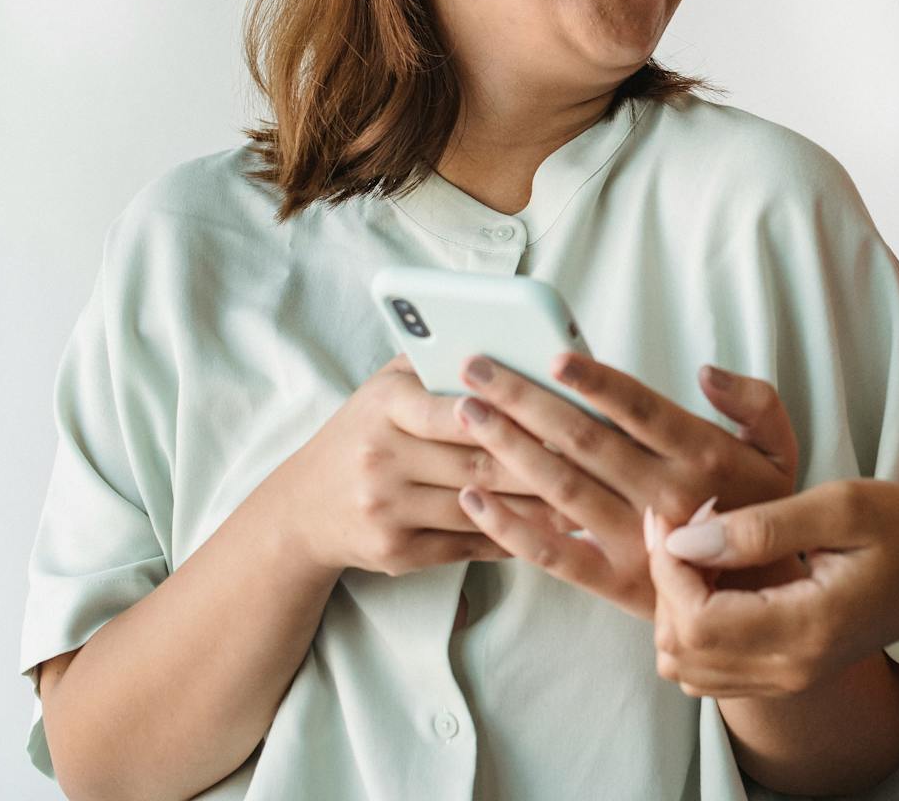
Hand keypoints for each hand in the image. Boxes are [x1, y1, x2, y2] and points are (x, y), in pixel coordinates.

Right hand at [261, 355, 573, 577]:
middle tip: (597, 460)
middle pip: (478, 463)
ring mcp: (387, 511)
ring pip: (481, 509)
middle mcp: (380, 459)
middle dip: (542, 462)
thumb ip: (438, 363)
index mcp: (384, 408)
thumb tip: (513, 345)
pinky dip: (515, 537)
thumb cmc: (365, 433)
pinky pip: (469, 545)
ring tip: (591, 496)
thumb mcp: (387, 388)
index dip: (512, 413)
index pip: (456, 409)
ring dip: (540, 506)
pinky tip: (554, 529)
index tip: (564, 411)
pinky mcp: (396, 553)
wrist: (301, 509)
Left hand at [452, 353, 798, 618]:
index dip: (593, 381)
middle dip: (524, 399)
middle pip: (583, 440)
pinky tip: (471, 497)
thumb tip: (706, 372)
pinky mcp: (614, 582)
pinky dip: (507, 527)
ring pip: (560, 488)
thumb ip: (755, 402)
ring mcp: (637, 542)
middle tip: (477, 368)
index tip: (550, 356)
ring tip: (465, 414)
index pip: (638, 408)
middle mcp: (666, 496)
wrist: (765, 604)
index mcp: (704, 456)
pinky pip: (552, 554)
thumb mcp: (781, 450)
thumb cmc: (764, 514)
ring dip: (507, 447)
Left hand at [644, 479, 898, 697]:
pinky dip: (691, 626)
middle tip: (686, 525)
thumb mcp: (842, 507)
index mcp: (806, 627)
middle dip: (665, 584)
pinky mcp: (781, 676)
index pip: (697, 620)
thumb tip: (686, 541)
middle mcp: (789, 668)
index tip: (674, 516)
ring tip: (702, 550)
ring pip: (684, 665)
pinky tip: (716, 578)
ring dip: (674, 606)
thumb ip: (762, 526)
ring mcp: (785, 679)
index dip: (667, 567)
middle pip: (681, 649)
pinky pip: (706, 670)